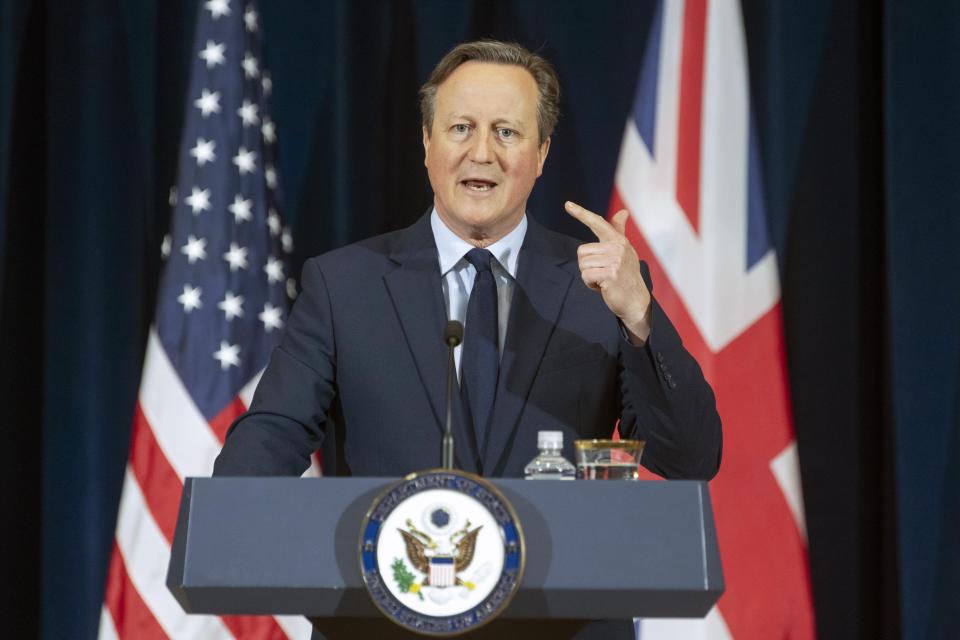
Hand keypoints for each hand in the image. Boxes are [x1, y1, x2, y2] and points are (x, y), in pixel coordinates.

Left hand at [565, 201, 651, 343]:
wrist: (636, 300)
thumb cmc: (626, 275)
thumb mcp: (623, 251)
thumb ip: (619, 231)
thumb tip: (623, 211)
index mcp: (618, 240)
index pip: (598, 223)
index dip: (581, 213)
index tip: (567, 204)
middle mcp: (618, 247)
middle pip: (582, 252)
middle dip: (587, 266)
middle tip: (603, 273)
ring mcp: (615, 260)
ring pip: (583, 264)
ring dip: (589, 276)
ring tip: (605, 280)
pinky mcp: (610, 273)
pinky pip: (586, 276)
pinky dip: (590, 284)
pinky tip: (603, 287)